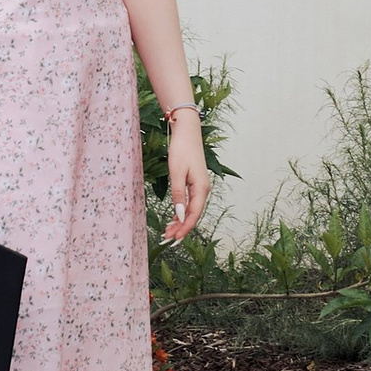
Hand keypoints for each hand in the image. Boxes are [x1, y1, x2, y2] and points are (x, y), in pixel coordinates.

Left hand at [164, 122, 209, 245]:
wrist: (187, 131)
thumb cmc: (182, 149)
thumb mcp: (176, 172)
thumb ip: (178, 195)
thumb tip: (180, 215)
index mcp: (201, 188)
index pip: (193, 215)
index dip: (184, 229)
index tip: (173, 238)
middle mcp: (203, 190)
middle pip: (193, 215)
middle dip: (181, 228)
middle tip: (167, 238)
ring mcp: (200, 186)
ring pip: (191, 210)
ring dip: (180, 221)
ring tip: (168, 231)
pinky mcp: (195, 183)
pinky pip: (190, 202)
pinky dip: (182, 211)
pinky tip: (174, 218)